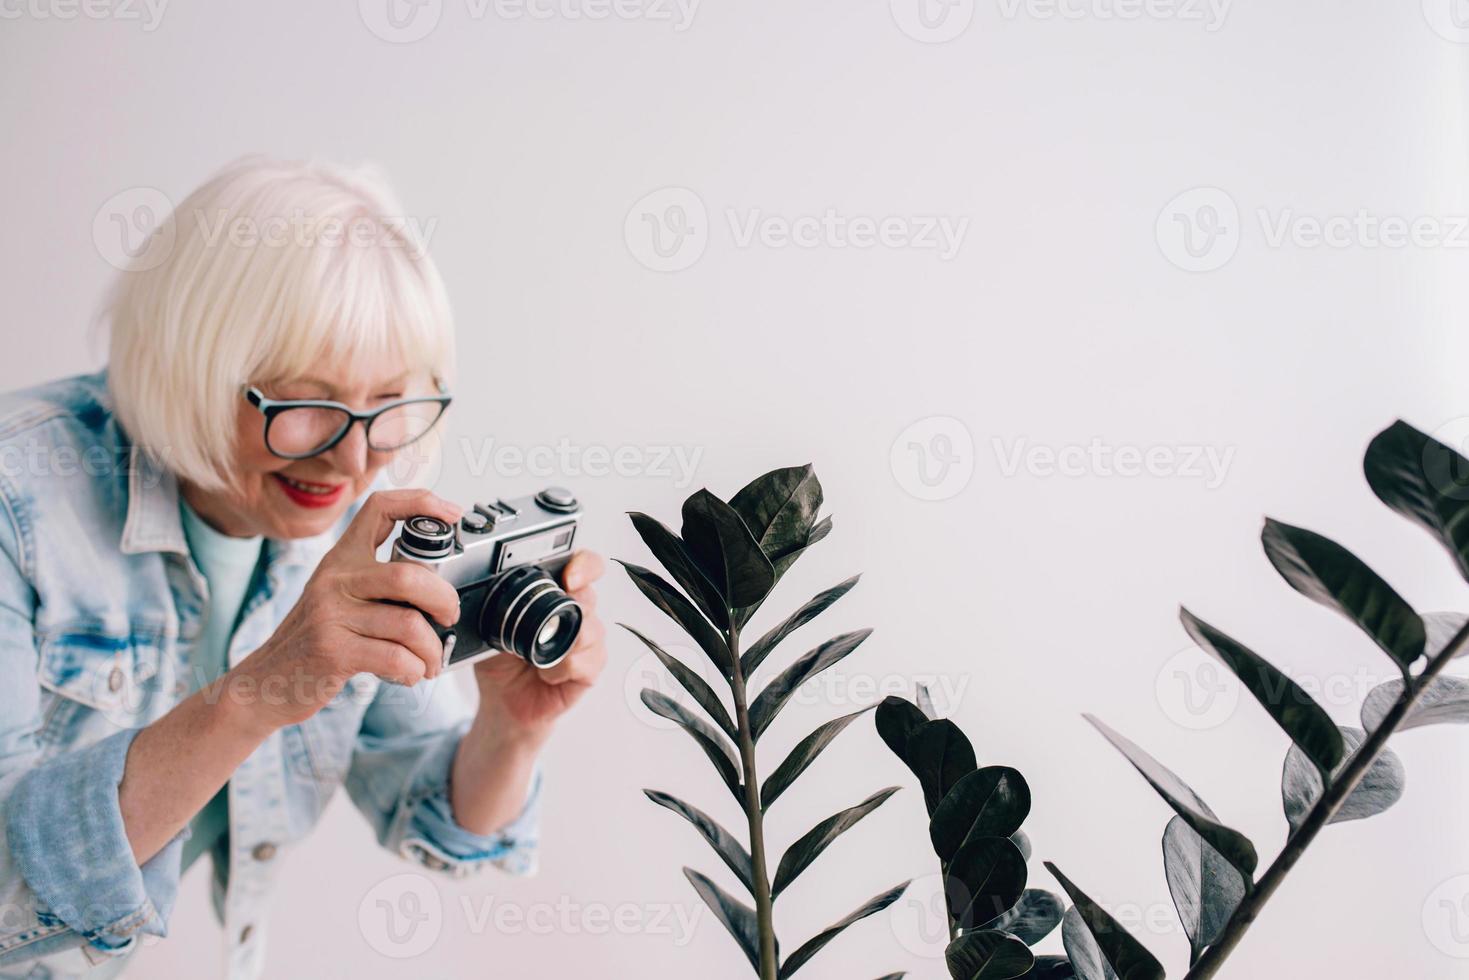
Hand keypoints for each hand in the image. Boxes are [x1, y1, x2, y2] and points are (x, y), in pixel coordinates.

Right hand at [225, 489, 463, 733]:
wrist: (265, 681)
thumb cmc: (315, 639)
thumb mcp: (339, 596)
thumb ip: (378, 581)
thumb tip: (437, 578)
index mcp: (342, 558)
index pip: (380, 507)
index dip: (421, 503)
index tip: (452, 515)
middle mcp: (335, 579)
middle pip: (409, 575)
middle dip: (443, 598)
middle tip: (449, 615)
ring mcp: (331, 614)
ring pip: (408, 623)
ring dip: (432, 648)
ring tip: (431, 660)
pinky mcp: (332, 651)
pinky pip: (394, 657)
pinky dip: (413, 669)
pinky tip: (410, 673)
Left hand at [471, 550, 607, 745]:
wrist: (503, 699)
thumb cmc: (500, 659)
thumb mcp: (492, 625)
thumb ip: (497, 604)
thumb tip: (486, 590)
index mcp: (558, 593)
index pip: (586, 566)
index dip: (585, 566)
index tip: (570, 577)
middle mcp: (578, 612)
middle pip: (589, 597)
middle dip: (567, 608)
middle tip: (545, 624)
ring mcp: (588, 640)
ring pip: (590, 630)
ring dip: (559, 645)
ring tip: (535, 657)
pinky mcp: (591, 668)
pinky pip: (585, 661)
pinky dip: (560, 669)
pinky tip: (546, 674)